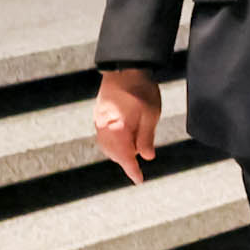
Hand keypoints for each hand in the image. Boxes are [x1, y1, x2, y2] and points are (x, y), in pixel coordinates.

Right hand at [93, 68, 160, 183]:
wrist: (125, 68)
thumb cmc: (141, 90)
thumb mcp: (151, 114)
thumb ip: (146, 137)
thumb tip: (146, 156)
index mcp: (117, 127)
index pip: (124, 155)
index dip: (132, 170)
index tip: (139, 180)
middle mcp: (104, 126)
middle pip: (113, 153)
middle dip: (125, 160)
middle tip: (139, 165)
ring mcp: (99, 120)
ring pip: (107, 146)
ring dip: (119, 152)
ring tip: (133, 152)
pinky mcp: (99, 115)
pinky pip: (104, 136)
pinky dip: (113, 143)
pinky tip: (124, 141)